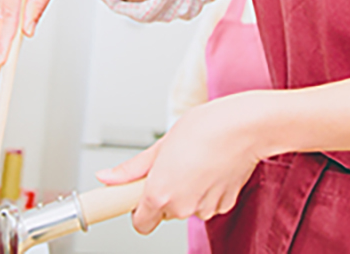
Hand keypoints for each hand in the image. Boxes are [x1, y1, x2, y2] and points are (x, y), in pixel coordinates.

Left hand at [96, 92, 268, 234]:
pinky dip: (207, 189)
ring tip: (196, 159)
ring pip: (187, 205)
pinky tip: (211, 166)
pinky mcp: (224, 205)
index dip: (138, 208)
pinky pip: (207, 202)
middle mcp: (181, 208)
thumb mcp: (161, 144)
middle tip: (173, 163)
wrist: (243, 126)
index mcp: (159, 194)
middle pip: (164, 211)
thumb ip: (132, 168)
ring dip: (187, 189)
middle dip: (166, 191)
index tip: (139, 194)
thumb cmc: (204, 127)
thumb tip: (106, 178)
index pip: (140, 223)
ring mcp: (204, 209)